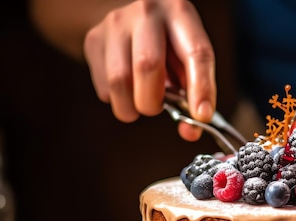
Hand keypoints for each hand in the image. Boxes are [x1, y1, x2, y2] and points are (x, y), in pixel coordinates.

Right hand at [83, 0, 214, 140]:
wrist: (130, 20)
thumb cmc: (167, 45)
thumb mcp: (188, 59)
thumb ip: (195, 93)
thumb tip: (190, 132)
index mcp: (180, 14)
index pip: (196, 53)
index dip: (201, 88)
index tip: (202, 116)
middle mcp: (147, 12)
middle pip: (148, 66)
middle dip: (153, 101)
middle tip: (156, 107)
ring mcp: (116, 23)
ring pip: (119, 81)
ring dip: (132, 106)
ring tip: (141, 100)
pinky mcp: (94, 39)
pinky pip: (104, 87)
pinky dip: (117, 100)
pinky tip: (126, 88)